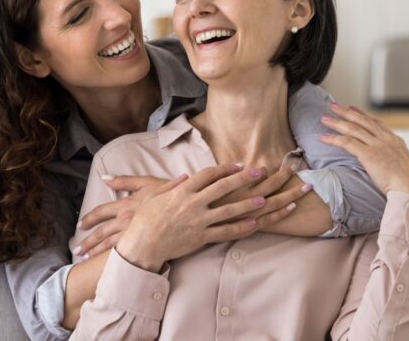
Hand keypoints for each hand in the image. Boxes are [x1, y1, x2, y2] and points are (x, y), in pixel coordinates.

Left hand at [77, 176, 169, 258]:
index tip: (79, 226)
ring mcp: (134, 236)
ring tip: (84, 259)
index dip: (88, 219)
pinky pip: (124, 255)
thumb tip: (104, 178)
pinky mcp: (144, 247)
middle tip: (77, 251)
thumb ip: (124, 181)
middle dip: (87, 243)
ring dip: (95, 253)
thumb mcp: (146, 183)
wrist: (189, 209)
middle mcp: (126, 222)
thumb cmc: (169, 194)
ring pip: (109, 247)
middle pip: (101, 234)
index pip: (100, 212)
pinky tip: (107, 266)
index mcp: (125, 205)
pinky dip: (112, 261)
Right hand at [115, 163, 309, 272]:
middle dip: (243, 179)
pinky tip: (254, 223)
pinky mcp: (201, 238)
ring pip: (229, 210)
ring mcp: (198, 221)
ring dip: (248, 204)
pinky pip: (225, 232)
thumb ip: (172, 184)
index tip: (238, 164)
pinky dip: (240, 228)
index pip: (208, 174)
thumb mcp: (154, 195)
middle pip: (223, 187)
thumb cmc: (145, 219)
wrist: (142, 244)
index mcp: (182, 191)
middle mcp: (193, 203)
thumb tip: (186, 175)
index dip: (225, 168)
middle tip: (260, 171)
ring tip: (265, 198)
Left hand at [320, 103, 408, 202]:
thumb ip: (393, 159)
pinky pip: (346, 142)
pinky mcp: (368, 154)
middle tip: (333, 105)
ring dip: (336, 122)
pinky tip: (323, 137)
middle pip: (362, 121)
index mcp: (394, 140)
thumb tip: (387, 162)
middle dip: (346, 112)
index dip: (362, 114)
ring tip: (324, 118)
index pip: (375, 122)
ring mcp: (377, 145)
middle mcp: (385, 139)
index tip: (352, 107)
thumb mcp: (404, 165)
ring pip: (352, 129)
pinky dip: (333, 139)